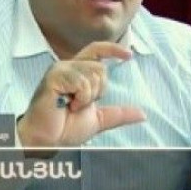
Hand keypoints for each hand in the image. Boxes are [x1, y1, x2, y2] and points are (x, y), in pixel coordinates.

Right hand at [17, 41, 145, 146]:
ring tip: (71, 106)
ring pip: (93, 74)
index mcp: (77, 72)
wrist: (48, 140)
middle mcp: (68, 66)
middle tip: (79, 105)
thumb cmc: (65, 128)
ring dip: (87, 97)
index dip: (113, 49)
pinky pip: (82, 83)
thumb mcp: (99, 119)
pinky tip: (66, 105)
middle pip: (100, 68)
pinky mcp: (54, 76)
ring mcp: (60, 70)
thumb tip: (142, 114)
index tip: (129, 55)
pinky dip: (80, 99)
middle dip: (98, 92)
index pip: (97, 50)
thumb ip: (118, 114)